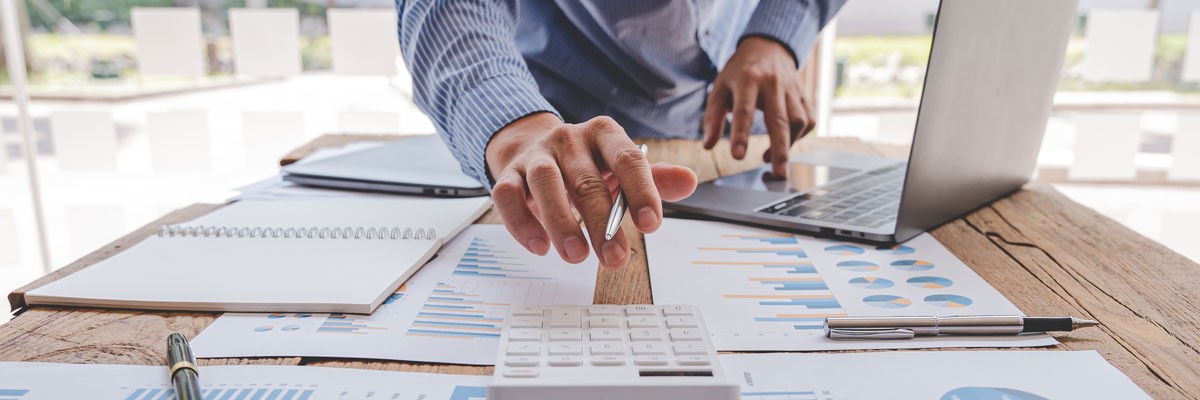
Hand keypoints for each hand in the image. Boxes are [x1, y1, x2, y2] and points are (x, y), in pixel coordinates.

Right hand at [486, 113, 697, 268]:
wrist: (534, 150)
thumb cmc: (586, 166)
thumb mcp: (620, 169)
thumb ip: (654, 179)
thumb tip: (689, 181)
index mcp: (604, 134)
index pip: (627, 159)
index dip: (641, 191)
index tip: (651, 225)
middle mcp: (568, 139)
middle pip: (587, 181)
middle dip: (602, 224)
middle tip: (615, 259)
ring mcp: (536, 156)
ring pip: (545, 183)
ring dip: (561, 222)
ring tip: (576, 256)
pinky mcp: (508, 175)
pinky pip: (507, 196)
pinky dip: (522, 223)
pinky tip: (539, 246)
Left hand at [702, 36, 816, 175]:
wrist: (768, 47)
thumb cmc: (739, 72)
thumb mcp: (720, 88)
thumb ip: (713, 117)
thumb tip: (708, 145)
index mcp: (747, 79)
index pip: (744, 110)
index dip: (741, 134)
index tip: (738, 157)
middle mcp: (773, 83)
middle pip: (780, 120)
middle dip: (780, 149)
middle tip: (778, 173)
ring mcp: (792, 88)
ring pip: (798, 121)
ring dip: (788, 145)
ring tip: (773, 160)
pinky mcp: (804, 95)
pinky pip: (809, 120)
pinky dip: (800, 137)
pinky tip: (787, 143)